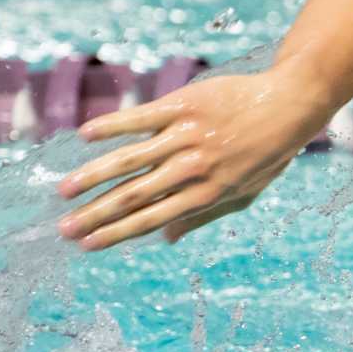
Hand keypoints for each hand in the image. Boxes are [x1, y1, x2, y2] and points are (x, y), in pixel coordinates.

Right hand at [55, 70, 333, 250]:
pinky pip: (141, 118)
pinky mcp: (183, 106)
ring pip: (131, 159)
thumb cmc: (266, 155)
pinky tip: (85, 136)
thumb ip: (202, 216)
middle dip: (96, 215)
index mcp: (206, 194)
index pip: (151, 219)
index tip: (86, 245)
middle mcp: (193, 169)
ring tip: (64, 190)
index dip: (116, 234)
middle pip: (134, 196)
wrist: (289, 106)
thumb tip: (165, 240)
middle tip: (62, 229)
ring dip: (93, 175)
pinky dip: (113, 126)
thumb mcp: (243, 194)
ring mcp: (187, 136)